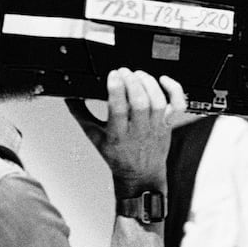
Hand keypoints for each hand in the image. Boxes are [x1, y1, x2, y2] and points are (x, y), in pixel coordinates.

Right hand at [66, 68, 184, 196]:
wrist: (141, 175)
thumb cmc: (118, 156)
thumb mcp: (95, 138)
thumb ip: (82, 116)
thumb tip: (69, 98)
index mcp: (118, 135)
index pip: (118, 110)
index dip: (116, 90)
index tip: (113, 75)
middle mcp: (139, 131)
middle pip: (140, 103)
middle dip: (133, 83)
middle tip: (124, 71)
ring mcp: (156, 128)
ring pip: (158, 102)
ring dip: (149, 84)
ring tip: (138, 74)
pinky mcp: (168, 125)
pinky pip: (178, 106)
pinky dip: (174, 90)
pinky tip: (164, 80)